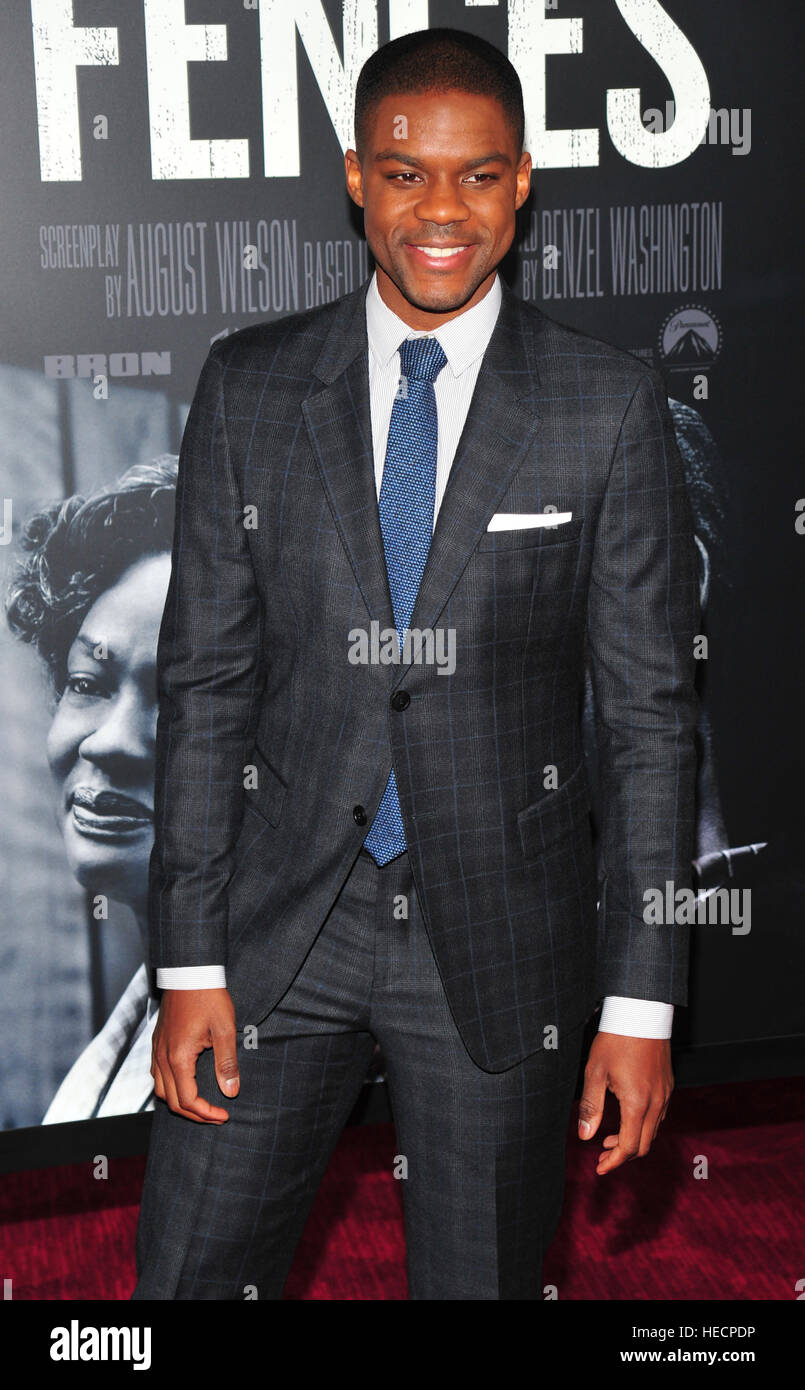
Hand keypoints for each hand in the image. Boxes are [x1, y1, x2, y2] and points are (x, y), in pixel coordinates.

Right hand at [151, 988, 239, 1123]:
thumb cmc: (209, 997)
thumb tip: (230, 1092)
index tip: (224, 1115)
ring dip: (179, 1103)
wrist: (189, 972)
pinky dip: (170, 1088)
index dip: (206, 1113)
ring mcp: (156, 1050)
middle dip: (194, 1114)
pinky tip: (186, 1084)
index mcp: (178, 1057)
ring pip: (160, 1090)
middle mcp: (162, 1057)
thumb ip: (227, 1063)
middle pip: (171, 1101)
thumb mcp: (225, 1030)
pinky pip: (157, 1075)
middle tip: (216, 1116)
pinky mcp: (156, 1042)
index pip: (188, 1101)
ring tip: (201, 1105)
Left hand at [577, 1032, 672, 1173]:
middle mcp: (657, 1102)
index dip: (614, 1161)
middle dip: (623, 1155)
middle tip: (602, 1156)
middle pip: (644, 1144)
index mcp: (637, 1102)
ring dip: (634, 1141)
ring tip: (610, 1139)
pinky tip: (627, 1119)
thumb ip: (591, 1106)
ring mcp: (665, 1094)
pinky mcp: (668, 1085)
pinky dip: (643, 1126)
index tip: (599, 1167)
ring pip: (654, 1131)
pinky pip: (659, 1116)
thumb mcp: (595, 1072)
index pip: (630, 1146)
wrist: (642, 1013)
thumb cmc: (615, 1039)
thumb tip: (585, 1136)